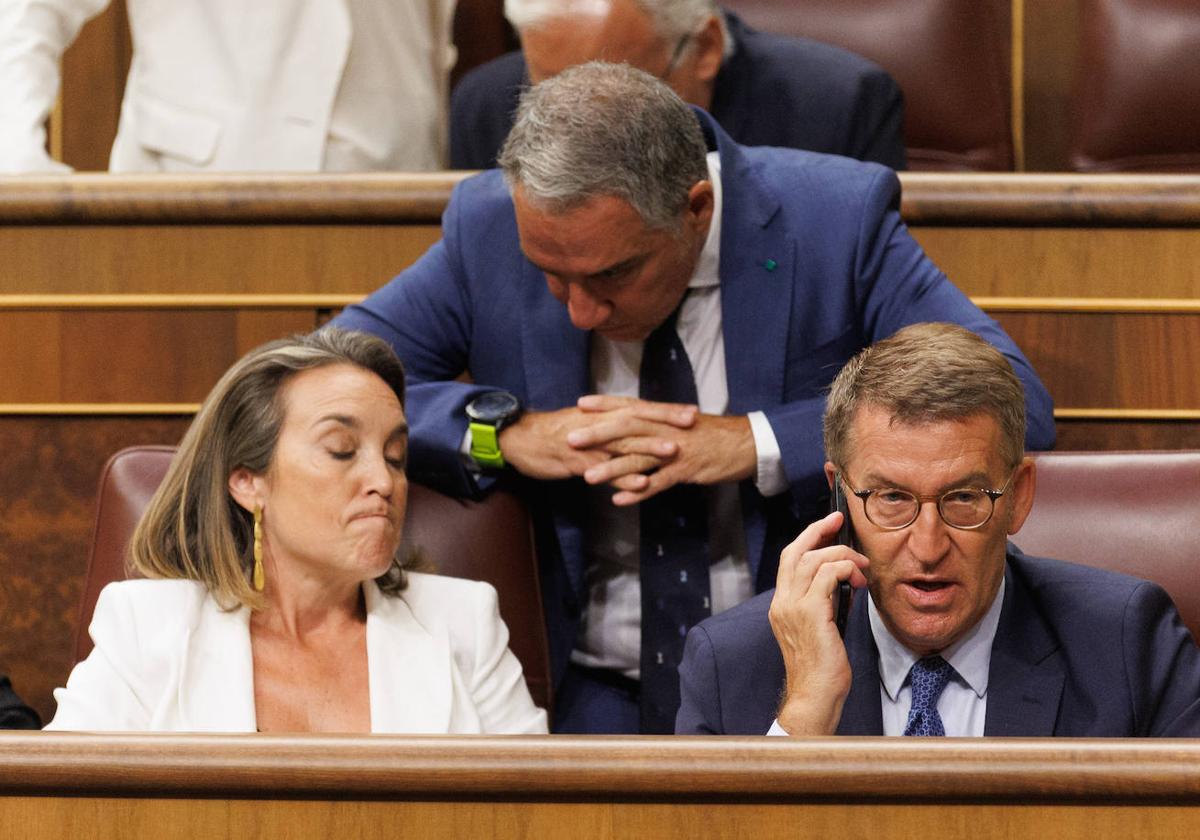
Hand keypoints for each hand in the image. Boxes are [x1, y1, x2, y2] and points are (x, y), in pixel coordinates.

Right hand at [498, 404, 685, 480]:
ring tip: (673, 451)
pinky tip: (640, 485)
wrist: (519, 439)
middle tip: (692, 423)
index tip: (690, 411)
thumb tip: (632, 429)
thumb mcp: (584, 426)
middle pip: (636, 420)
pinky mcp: (576, 461)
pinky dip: (622, 478)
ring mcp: (587, 443)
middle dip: (665, 421)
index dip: (665, 410)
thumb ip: (608, 428)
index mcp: (601, 414)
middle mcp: (598, 424)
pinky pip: (603, 470)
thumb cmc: (553, 434)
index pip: (639, 408)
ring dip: (648, 447)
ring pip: (622, 443)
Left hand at [568, 395, 756, 504]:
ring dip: (611, 468)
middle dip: (597, 434)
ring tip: (587, 477)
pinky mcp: (686, 470)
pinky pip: (658, 483)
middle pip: (627, 428)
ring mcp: (676, 450)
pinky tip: (618, 500)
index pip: (631, 405)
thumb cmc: (714, 435)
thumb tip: (639, 425)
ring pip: (638, 458)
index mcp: (665, 416)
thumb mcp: (685, 425)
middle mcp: (667, 429)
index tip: (580, 404)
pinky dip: (638, 491)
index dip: (606, 404)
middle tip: (570, 438)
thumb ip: (661, 425)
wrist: (748, 444)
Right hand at [768, 512, 868, 735]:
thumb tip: (843, 580)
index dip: (808, 538)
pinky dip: (846, 569)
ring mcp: (793, 607)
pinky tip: (860, 580)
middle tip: (839, 520)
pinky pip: (829, 575)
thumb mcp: (819, 628)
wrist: (816, 695)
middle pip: (795, 551)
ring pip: (814, 559)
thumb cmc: (822, 669)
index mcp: (781, 605)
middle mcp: (782, 602)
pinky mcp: (811, 613)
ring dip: (842, 555)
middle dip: (818, 530)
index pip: (789, 560)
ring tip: (862, 566)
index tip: (828, 525)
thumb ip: (823, 603)